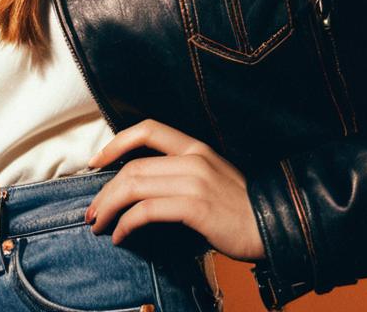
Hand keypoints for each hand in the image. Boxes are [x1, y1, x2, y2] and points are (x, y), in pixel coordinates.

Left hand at [83, 118, 265, 261]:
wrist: (274, 226)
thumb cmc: (238, 208)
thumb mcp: (211, 177)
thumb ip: (181, 173)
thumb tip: (140, 186)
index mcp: (195, 147)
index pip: (147, 129)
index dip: (116, 143)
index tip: (95, 162)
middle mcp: (193, 158)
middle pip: (133, 165)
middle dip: (105, 190)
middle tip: (92, 211)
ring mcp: (195, 181)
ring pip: (135, 185)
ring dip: (109, 207)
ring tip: (99, 224)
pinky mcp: (196, 208)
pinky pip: (147, 211)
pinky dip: (127, 224)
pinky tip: (121, 236)